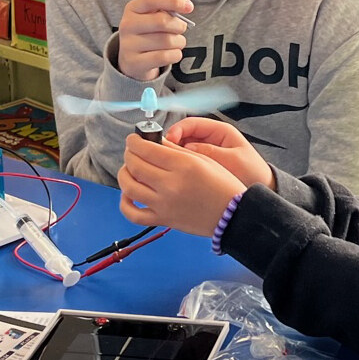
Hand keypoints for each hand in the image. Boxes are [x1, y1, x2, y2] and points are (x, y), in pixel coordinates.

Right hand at [117, 0, 193, 80]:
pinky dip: (175, 55)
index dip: (173, 1)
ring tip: (176, 42)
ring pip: (167, 41)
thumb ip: (163, 1)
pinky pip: (164, 57)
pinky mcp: (135, 63)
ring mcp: (128, 45)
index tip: (190, 7)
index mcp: (132, 8)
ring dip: (179, 42)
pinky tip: (172, 53)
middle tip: (180, 29)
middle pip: (163, 21)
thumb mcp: (153, 15)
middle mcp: (127, 25)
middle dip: (179, 26)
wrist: (133, 61)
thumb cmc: (149, 33)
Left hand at [119, 134, 245, 235]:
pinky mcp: (163, 220)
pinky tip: (129, 195)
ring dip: (124, 174)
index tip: (133, 139)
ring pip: (129, 187)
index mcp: (183, 165)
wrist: (233, 215)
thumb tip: (154, 142)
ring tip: (130, 170)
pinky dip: (125, 204)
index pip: (146, 149)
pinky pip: (133, 214)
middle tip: (132, 151)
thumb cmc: (223, 185)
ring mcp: (164, 204)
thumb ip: (176, 150)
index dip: (134, 141)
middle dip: (129, 154)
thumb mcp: (204, 159)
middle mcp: (171, 185)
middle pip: (134, 165)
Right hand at [165, 117, 274, 189]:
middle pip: (183, 135)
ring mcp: (205, 151)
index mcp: (219, 131)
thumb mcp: (233, 160)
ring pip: (182, 148)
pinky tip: (175, 172)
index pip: (192, 123)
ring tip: (168, 165)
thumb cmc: (252, 171)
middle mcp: (210, 138)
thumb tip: (187, 148)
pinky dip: (179, 165)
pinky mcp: (203, 164)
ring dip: (174, 155)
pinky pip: (186, 161)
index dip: (177, 130)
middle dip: (172, 143)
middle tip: (164, 155)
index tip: (169, 141)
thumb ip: (211, 152)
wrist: (259, 188)